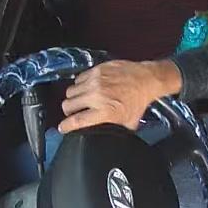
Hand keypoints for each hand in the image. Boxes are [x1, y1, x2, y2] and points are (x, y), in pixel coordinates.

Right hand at [59, 59, 182, 132]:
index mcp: (104, 112)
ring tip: (80, 99)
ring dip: (73, 97)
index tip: (62, 128)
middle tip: (73, 112)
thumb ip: (114, 130)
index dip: (65, 126)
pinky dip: (80, 85)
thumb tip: (106, 137)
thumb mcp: (127, 123)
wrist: (146, 80)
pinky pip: (78, 79)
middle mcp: (96, 96)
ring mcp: (94, 81)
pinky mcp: (95, 70)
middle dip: (68, 111)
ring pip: (70, 91)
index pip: (76, 120)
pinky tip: (87, 88)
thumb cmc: (137, 102)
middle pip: (67, 105)